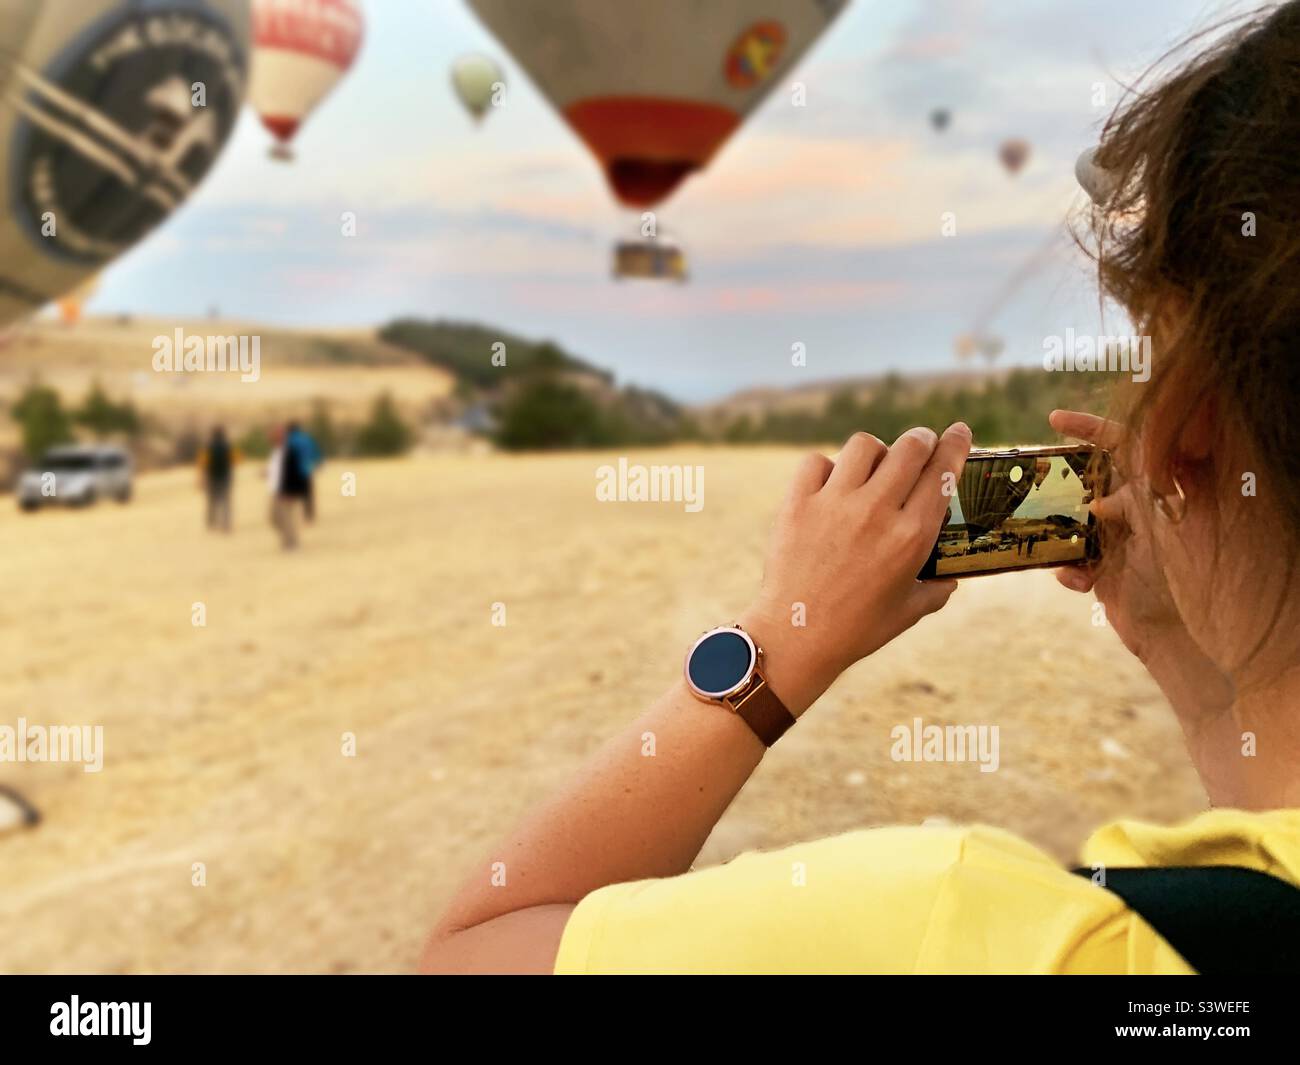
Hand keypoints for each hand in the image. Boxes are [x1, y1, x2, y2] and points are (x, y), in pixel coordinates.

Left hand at [740, 423, 970, 713]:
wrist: (795, 637)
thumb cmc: (857, 630)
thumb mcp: (908, 613)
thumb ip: (936, 590)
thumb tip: (952, 578)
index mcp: (912, 536)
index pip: (942, 473)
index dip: (956, 444)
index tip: (960, 431)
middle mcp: (877, 512)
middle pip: (909, 446)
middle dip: (921, 439)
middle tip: (919, 444)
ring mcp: (835, 504)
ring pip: (863, 445)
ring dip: (875, 451)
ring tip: (873, 466)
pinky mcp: (797, 504)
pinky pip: (816, 461)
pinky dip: (826, 467)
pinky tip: (830, 484)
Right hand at [1048, 410, 1192, 661]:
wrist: (1176, 636)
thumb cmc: (1179, 578)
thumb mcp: (1160, 529)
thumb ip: (1133, 504)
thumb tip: (1098, 501)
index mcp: (1154, 492)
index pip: (1123, 446)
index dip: (1090, 428)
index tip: (1055, 420)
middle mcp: (1134, 512)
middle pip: (1087, 482)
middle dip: (1058, 482)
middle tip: (1028, 479)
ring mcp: (1115, 541)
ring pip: (1070, 522)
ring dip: (1055, 531)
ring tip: (1041, 535)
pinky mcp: (1100, 572)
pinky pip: (1069, 561)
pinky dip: (1067, 570)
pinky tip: (1076, 580)